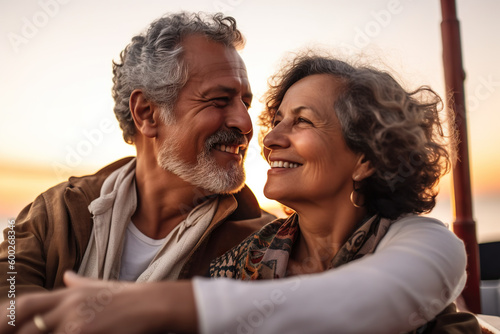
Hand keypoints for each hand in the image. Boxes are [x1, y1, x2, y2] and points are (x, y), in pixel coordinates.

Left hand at [0, 272, 196, 332]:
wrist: (153, 303)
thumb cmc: (129, 297)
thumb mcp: (102, 286)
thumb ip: (80, 283)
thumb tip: (66, 276)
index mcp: (68, 295)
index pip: (26, 304)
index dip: (7, 317)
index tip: (3, 327)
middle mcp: (68, 307)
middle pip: (27, 324)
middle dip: (17, 333)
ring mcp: (77, 323)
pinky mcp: (89, 333)